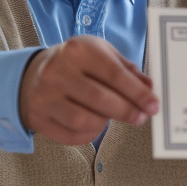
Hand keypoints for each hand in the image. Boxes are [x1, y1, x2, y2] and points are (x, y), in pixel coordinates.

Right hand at [19, 35, 157, 144]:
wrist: (33, 74)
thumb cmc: (76, 63)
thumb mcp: (101, 54)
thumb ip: (127, 69)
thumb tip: (149, 88)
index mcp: (77, 50)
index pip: (114, 74)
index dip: (137, 93)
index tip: (153, 105)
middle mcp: (56, 72)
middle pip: (100, 99)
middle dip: (127, 111)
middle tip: (142, 117)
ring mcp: (44, 96)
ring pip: (85, 120)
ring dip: (107, 123)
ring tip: (114, 116)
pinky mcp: (38, 118)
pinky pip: (72, 135)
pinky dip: (91, 133)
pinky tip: (96, 123)